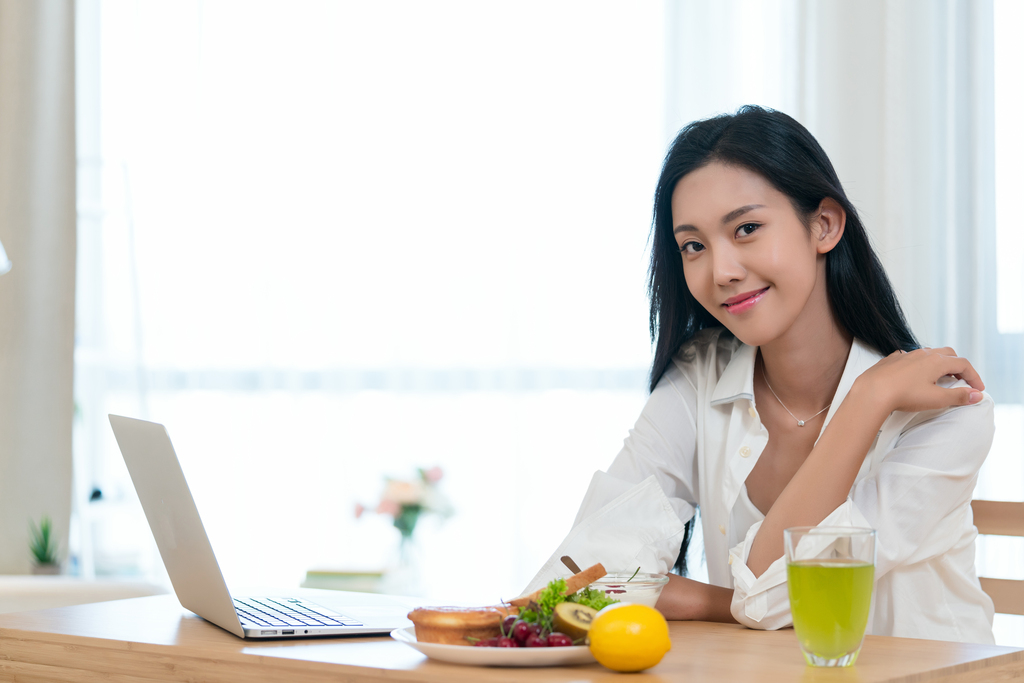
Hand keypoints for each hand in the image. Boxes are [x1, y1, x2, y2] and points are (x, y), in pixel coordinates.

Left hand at [856, 347, 984, 415]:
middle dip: (958, 366)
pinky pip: (911, 358)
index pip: (963, 364)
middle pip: (948, 354)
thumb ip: (958, 396)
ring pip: (928, 354)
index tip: (978, 389)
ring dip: (939, 364)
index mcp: (936, 361)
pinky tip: (916, 376)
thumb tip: (976, 395)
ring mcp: (905, 355)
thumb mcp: (936, 399)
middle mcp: (922, 353)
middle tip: (962, 381)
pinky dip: (920, 365)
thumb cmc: (904, 395)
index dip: (974, 376)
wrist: (872, 391)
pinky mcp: (891, 360)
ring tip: (941, 378)